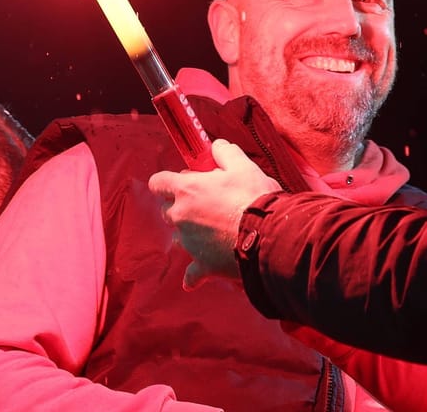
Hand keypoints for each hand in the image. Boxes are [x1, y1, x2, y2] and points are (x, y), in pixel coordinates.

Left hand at [148, 139, 281, 288]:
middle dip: (180, 206)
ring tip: (211, 231)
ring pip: (179, 237)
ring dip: (189, 233)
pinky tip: (192, 280)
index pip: (158, 182)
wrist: (268, 235)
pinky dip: (193, 275)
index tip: (182, 180)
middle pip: (167, 211)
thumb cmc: (254, 197)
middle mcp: (181, 216)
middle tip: (205, 203)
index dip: (168, 181)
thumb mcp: (243, 166)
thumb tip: (217, 146)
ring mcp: (190, 243)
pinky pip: (191, 273)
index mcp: (186, 190)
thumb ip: (225, 153)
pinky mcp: (202, 265)